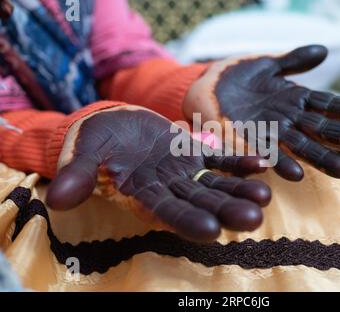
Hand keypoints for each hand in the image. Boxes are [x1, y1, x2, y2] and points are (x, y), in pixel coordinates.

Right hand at [46, 108, 270, 242]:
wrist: (112, 123)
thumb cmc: (94, 140)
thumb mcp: (82, 154)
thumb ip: (77, 175)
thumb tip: (59, 199)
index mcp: (142, 192)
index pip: (166, 210)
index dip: (187, 220)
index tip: (211, 231)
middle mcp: (169, 187)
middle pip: (200, 201)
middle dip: (225, 211)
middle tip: (253, 219)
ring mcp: (185, 170)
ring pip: (215, 183)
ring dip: (240, 190)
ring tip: (265, 196)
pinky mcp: (194, 152)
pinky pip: (220, 157)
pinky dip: (239, 160)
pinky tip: (263, 163)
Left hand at [184, 45, 339, 180]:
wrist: (206, 88)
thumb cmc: (238, 76)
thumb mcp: (267, 64)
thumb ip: (294, 60)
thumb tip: (324, 50)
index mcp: (295, 99)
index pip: (327, 105)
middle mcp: (287, 119)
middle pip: (320, 129)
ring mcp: (269, 133)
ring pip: (301, 146)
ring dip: (321, 158)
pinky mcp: (248, 142)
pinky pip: (267, 154)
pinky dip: (281, 163)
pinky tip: (296, 174)